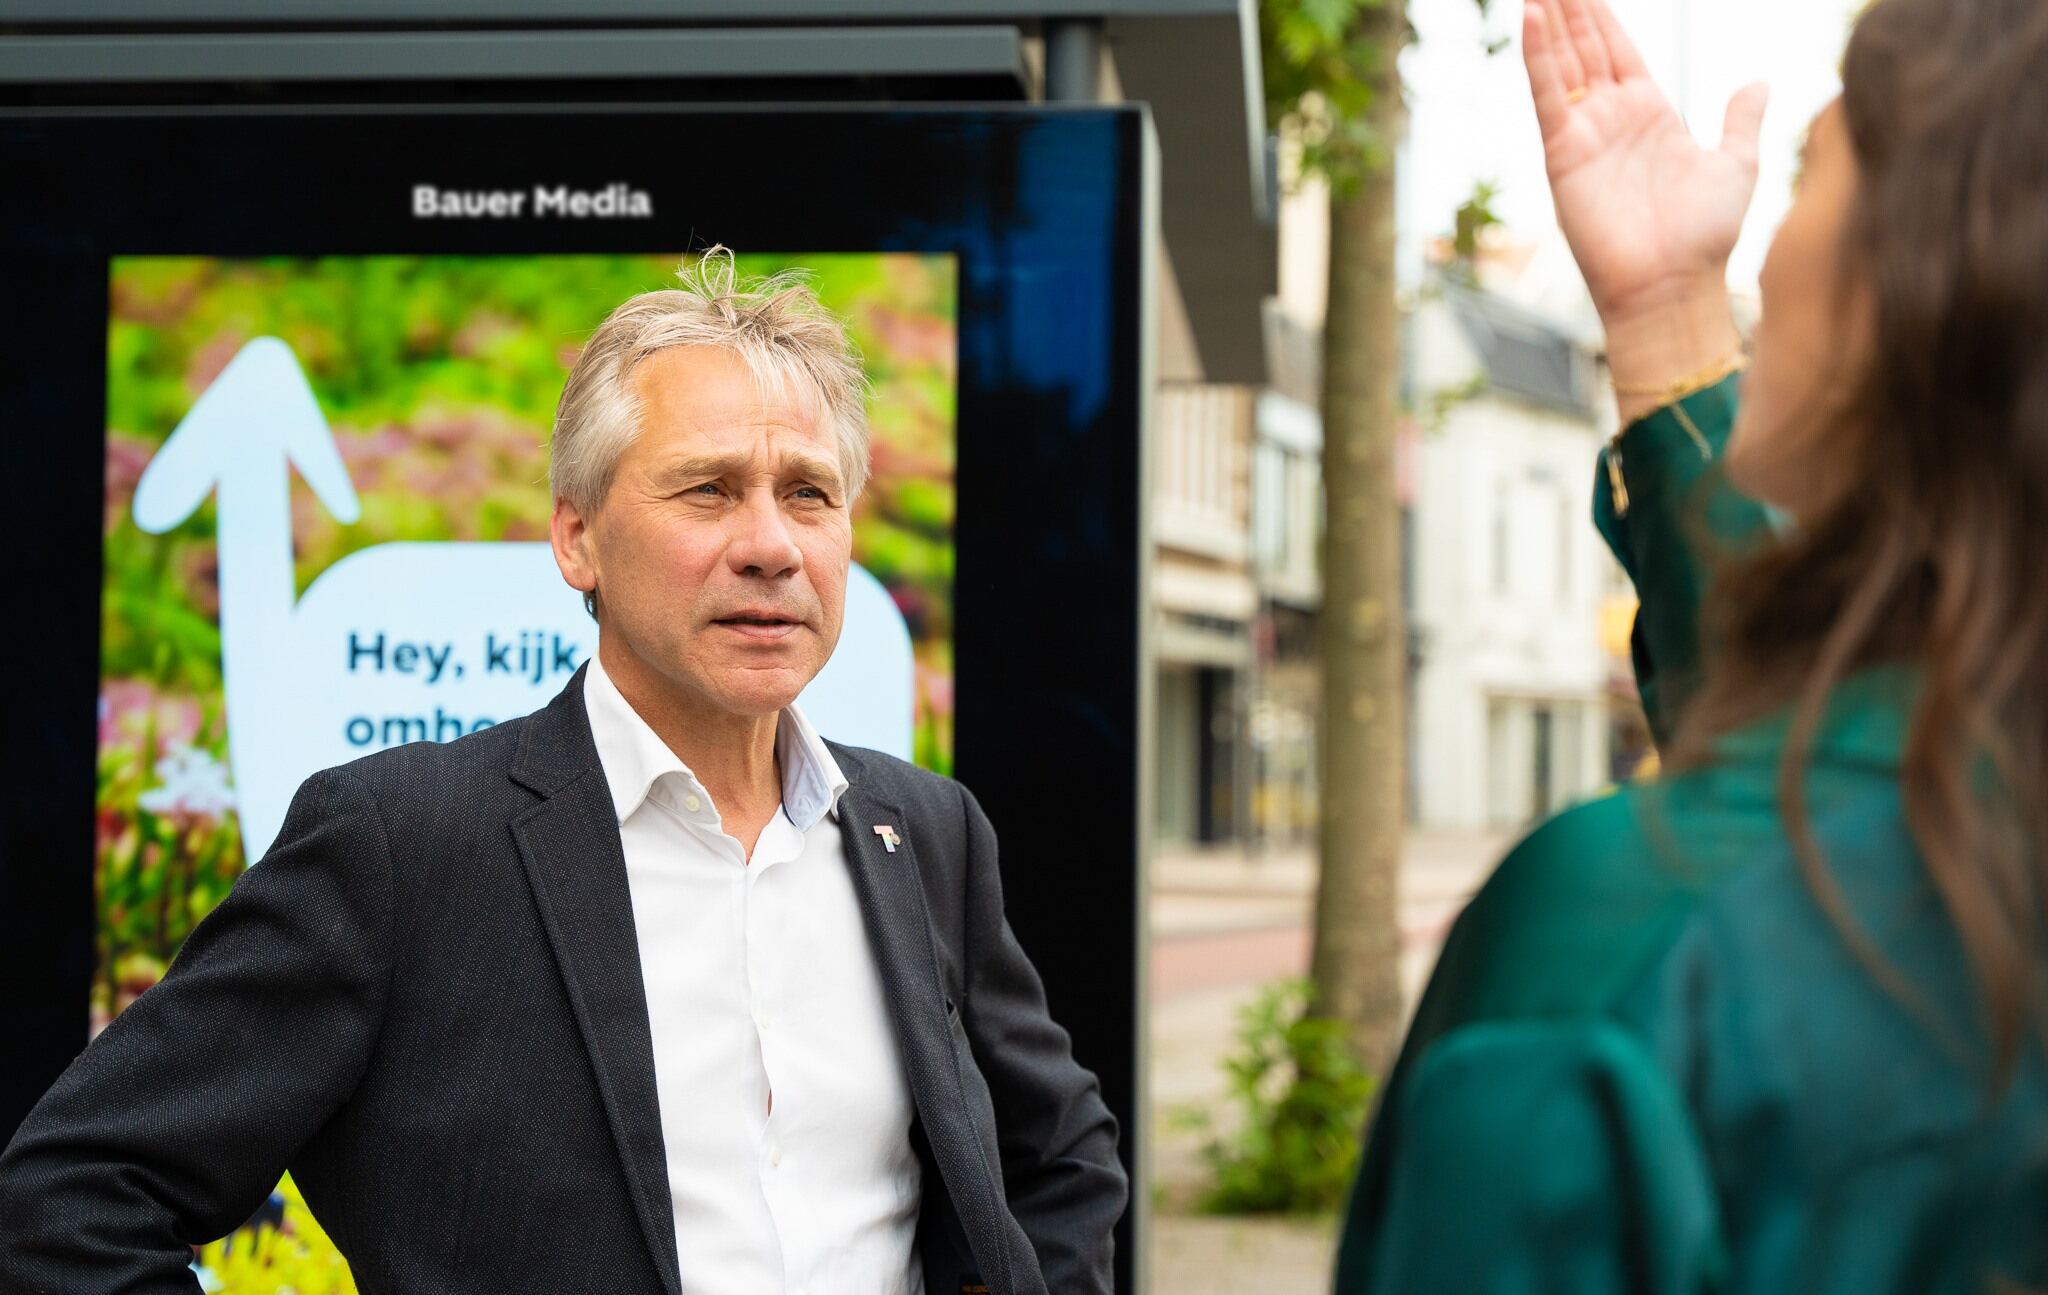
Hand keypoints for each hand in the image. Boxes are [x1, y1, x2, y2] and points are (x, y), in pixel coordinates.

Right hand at [1526, 0, 1766, 319]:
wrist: (1673, 285)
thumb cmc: (1705, 236)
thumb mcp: (1737, 164)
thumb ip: (1742, 120)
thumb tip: (1758, 82)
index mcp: (1649, 115)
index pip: (1618, 50)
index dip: (1601, 16)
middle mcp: (1611, 120)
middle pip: (1584, 48)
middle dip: (1569, 9)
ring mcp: (1584, 134)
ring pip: (1562, 63)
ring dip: (1549, 21)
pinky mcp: (1564, 152)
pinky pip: (1548, 94)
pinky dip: (1538, 55)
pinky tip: (1533, 15)